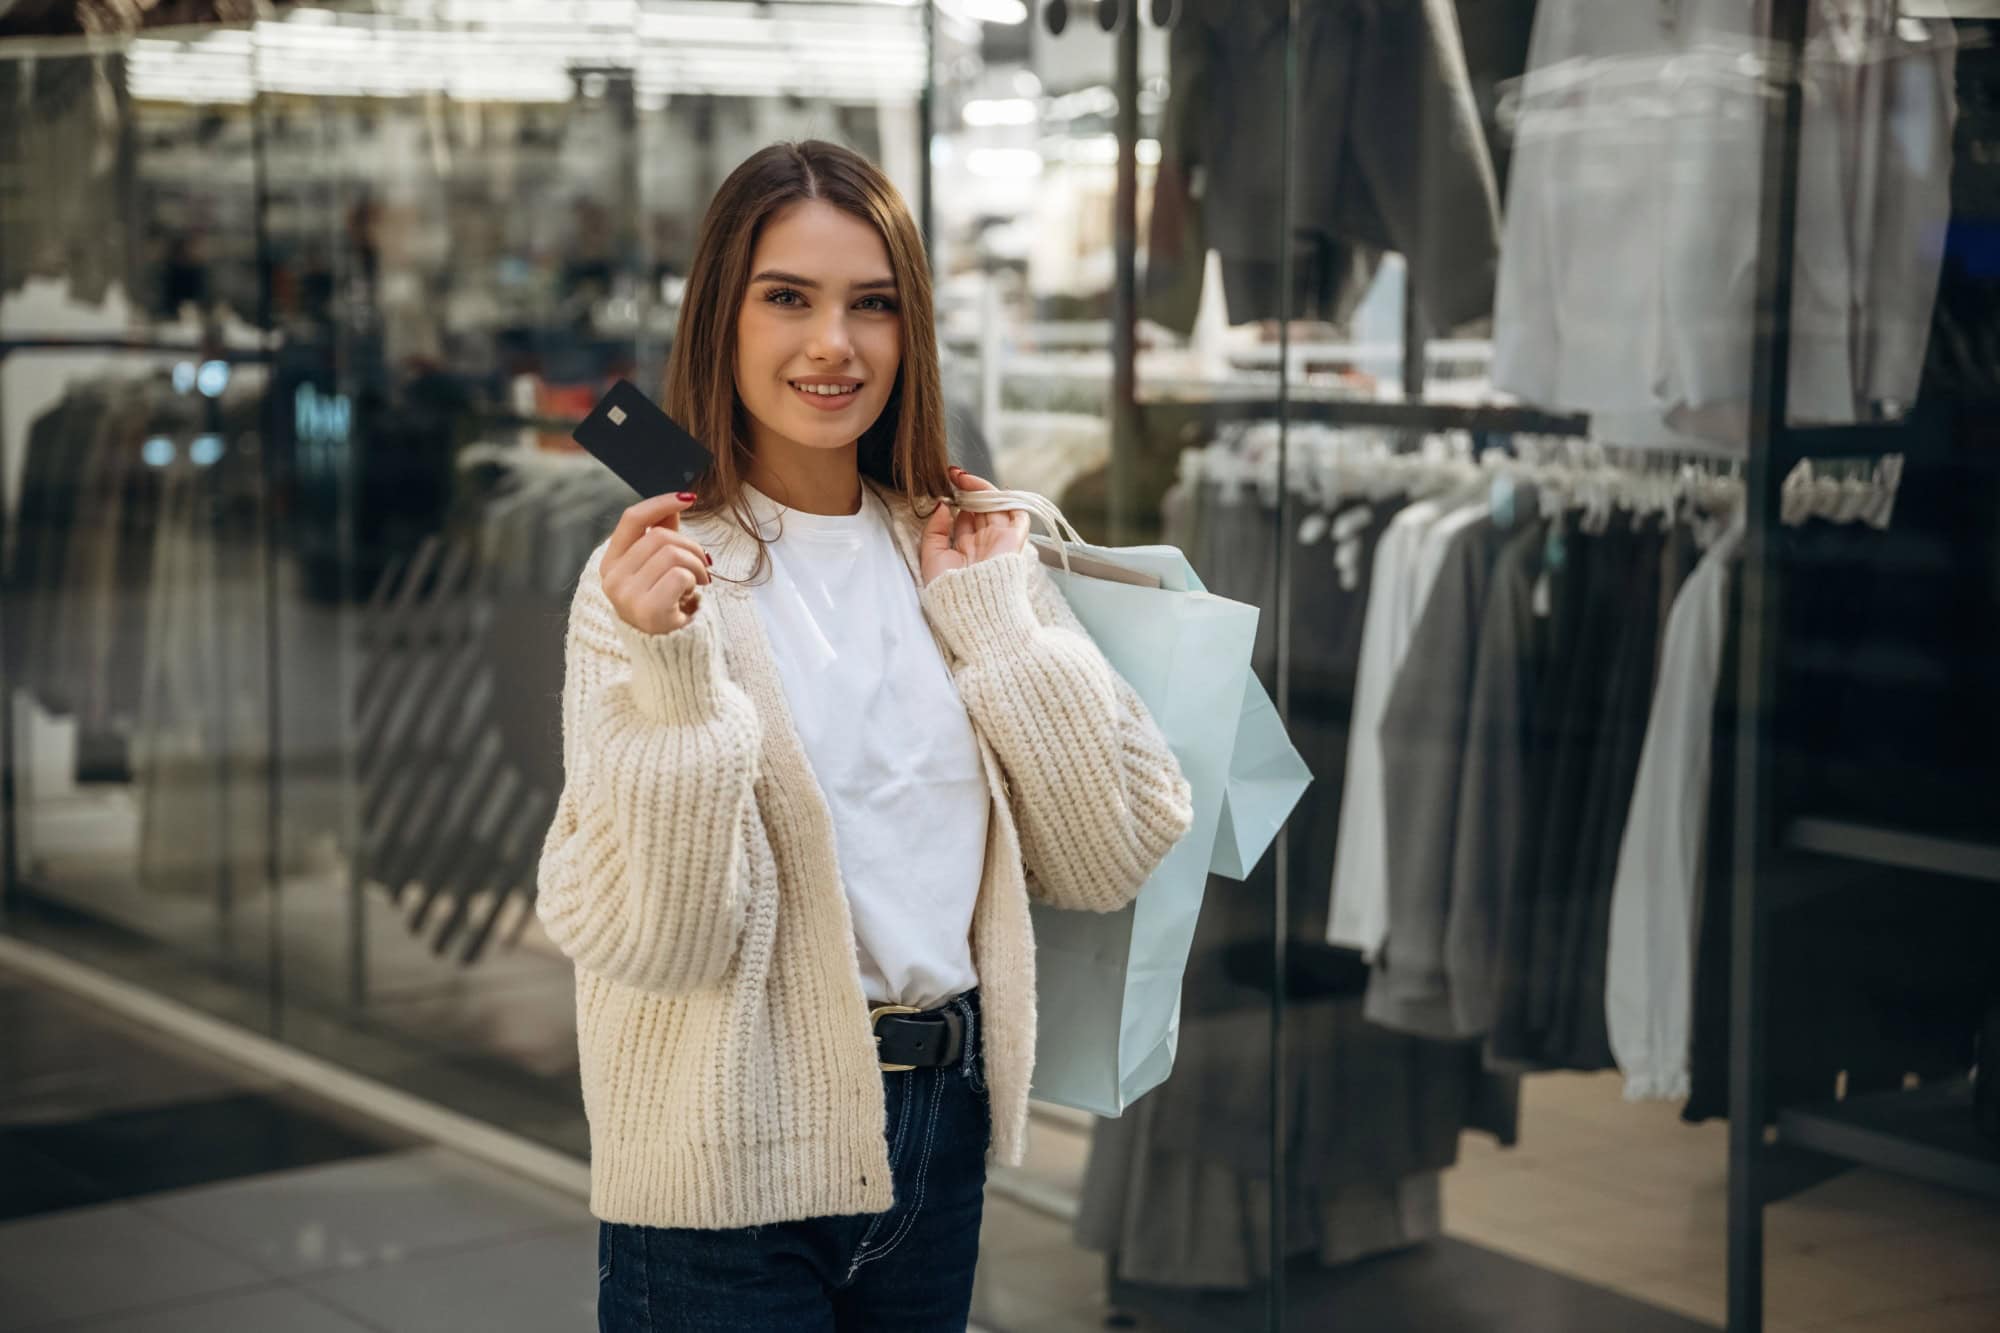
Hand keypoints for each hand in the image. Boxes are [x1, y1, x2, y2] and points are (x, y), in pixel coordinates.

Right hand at [601, 492, 712, 635]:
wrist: (670, 654)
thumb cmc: (666, 606)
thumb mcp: (659, 568)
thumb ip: (662, 536)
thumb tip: (674, 503)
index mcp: (611, 563)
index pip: (632, 518)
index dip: (661, 503)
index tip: (688, 497)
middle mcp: (613, 578)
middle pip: (659, 536)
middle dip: (691, 547)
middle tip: (704, 565)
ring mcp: (626, 595)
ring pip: (671, 554)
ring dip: (697, 565)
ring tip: (700, 581)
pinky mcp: (647, 610)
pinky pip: (680, 575)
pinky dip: (694, 581)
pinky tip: (693, 595)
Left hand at [921, 467, 1029, 586]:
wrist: (968, 607)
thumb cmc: (947, 589)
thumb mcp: (932, 555)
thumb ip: (934, 529)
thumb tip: (942, 505)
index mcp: (966, 548)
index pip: (965, 516)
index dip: (956, 498)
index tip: (944, 482)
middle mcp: (984, 542)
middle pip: (980, 508)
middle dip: (968, 488)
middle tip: (953, 474)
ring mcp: (1000, 540)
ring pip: (997, 506)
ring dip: (982, 489)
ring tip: (964, 478)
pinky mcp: (1014, 540)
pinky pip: (1018, 514)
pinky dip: (1008, 499)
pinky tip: (985, 489)